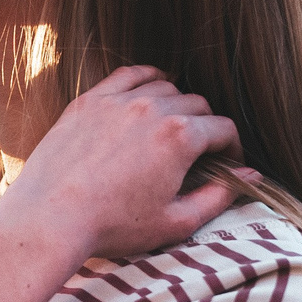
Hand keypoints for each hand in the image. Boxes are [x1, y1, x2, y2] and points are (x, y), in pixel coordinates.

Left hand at [0, 67, 244, 263]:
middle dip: (206, 125)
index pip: (222, 129)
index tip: (226, 163)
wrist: (50, 218)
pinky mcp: (89, 101)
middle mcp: (152, 108)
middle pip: (196, 104)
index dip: (231, 147)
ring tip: (174, 125)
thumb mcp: (175, 222)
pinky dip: (146, 78)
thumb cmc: (113, 226)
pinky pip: (127, 75)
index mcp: (179, 137)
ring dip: (177, 103)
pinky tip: (149, 89)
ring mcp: (118, 100)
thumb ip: (218, 196)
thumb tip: (251, 177)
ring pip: (164, 86)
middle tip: (200, 150)